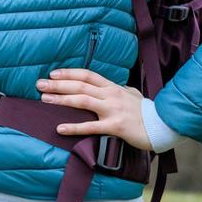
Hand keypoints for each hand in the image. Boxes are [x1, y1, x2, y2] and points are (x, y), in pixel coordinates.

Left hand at [36, 68, 151, 151]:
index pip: (87, 75)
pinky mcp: (115, 126)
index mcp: (112, 87)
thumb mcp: (131, 94)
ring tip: (44, 100)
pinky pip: (91, 126)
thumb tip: (109, 86)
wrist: (162, 125)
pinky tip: (60, 129)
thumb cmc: (145, 111)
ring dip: (61, 100)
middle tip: (39, 84)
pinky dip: (74, 127)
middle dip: (58, 84)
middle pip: (80, 85)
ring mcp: (112, 109)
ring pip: (82, 100)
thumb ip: (118, 89)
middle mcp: (110, 95)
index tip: (53, 74)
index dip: (69, 73)